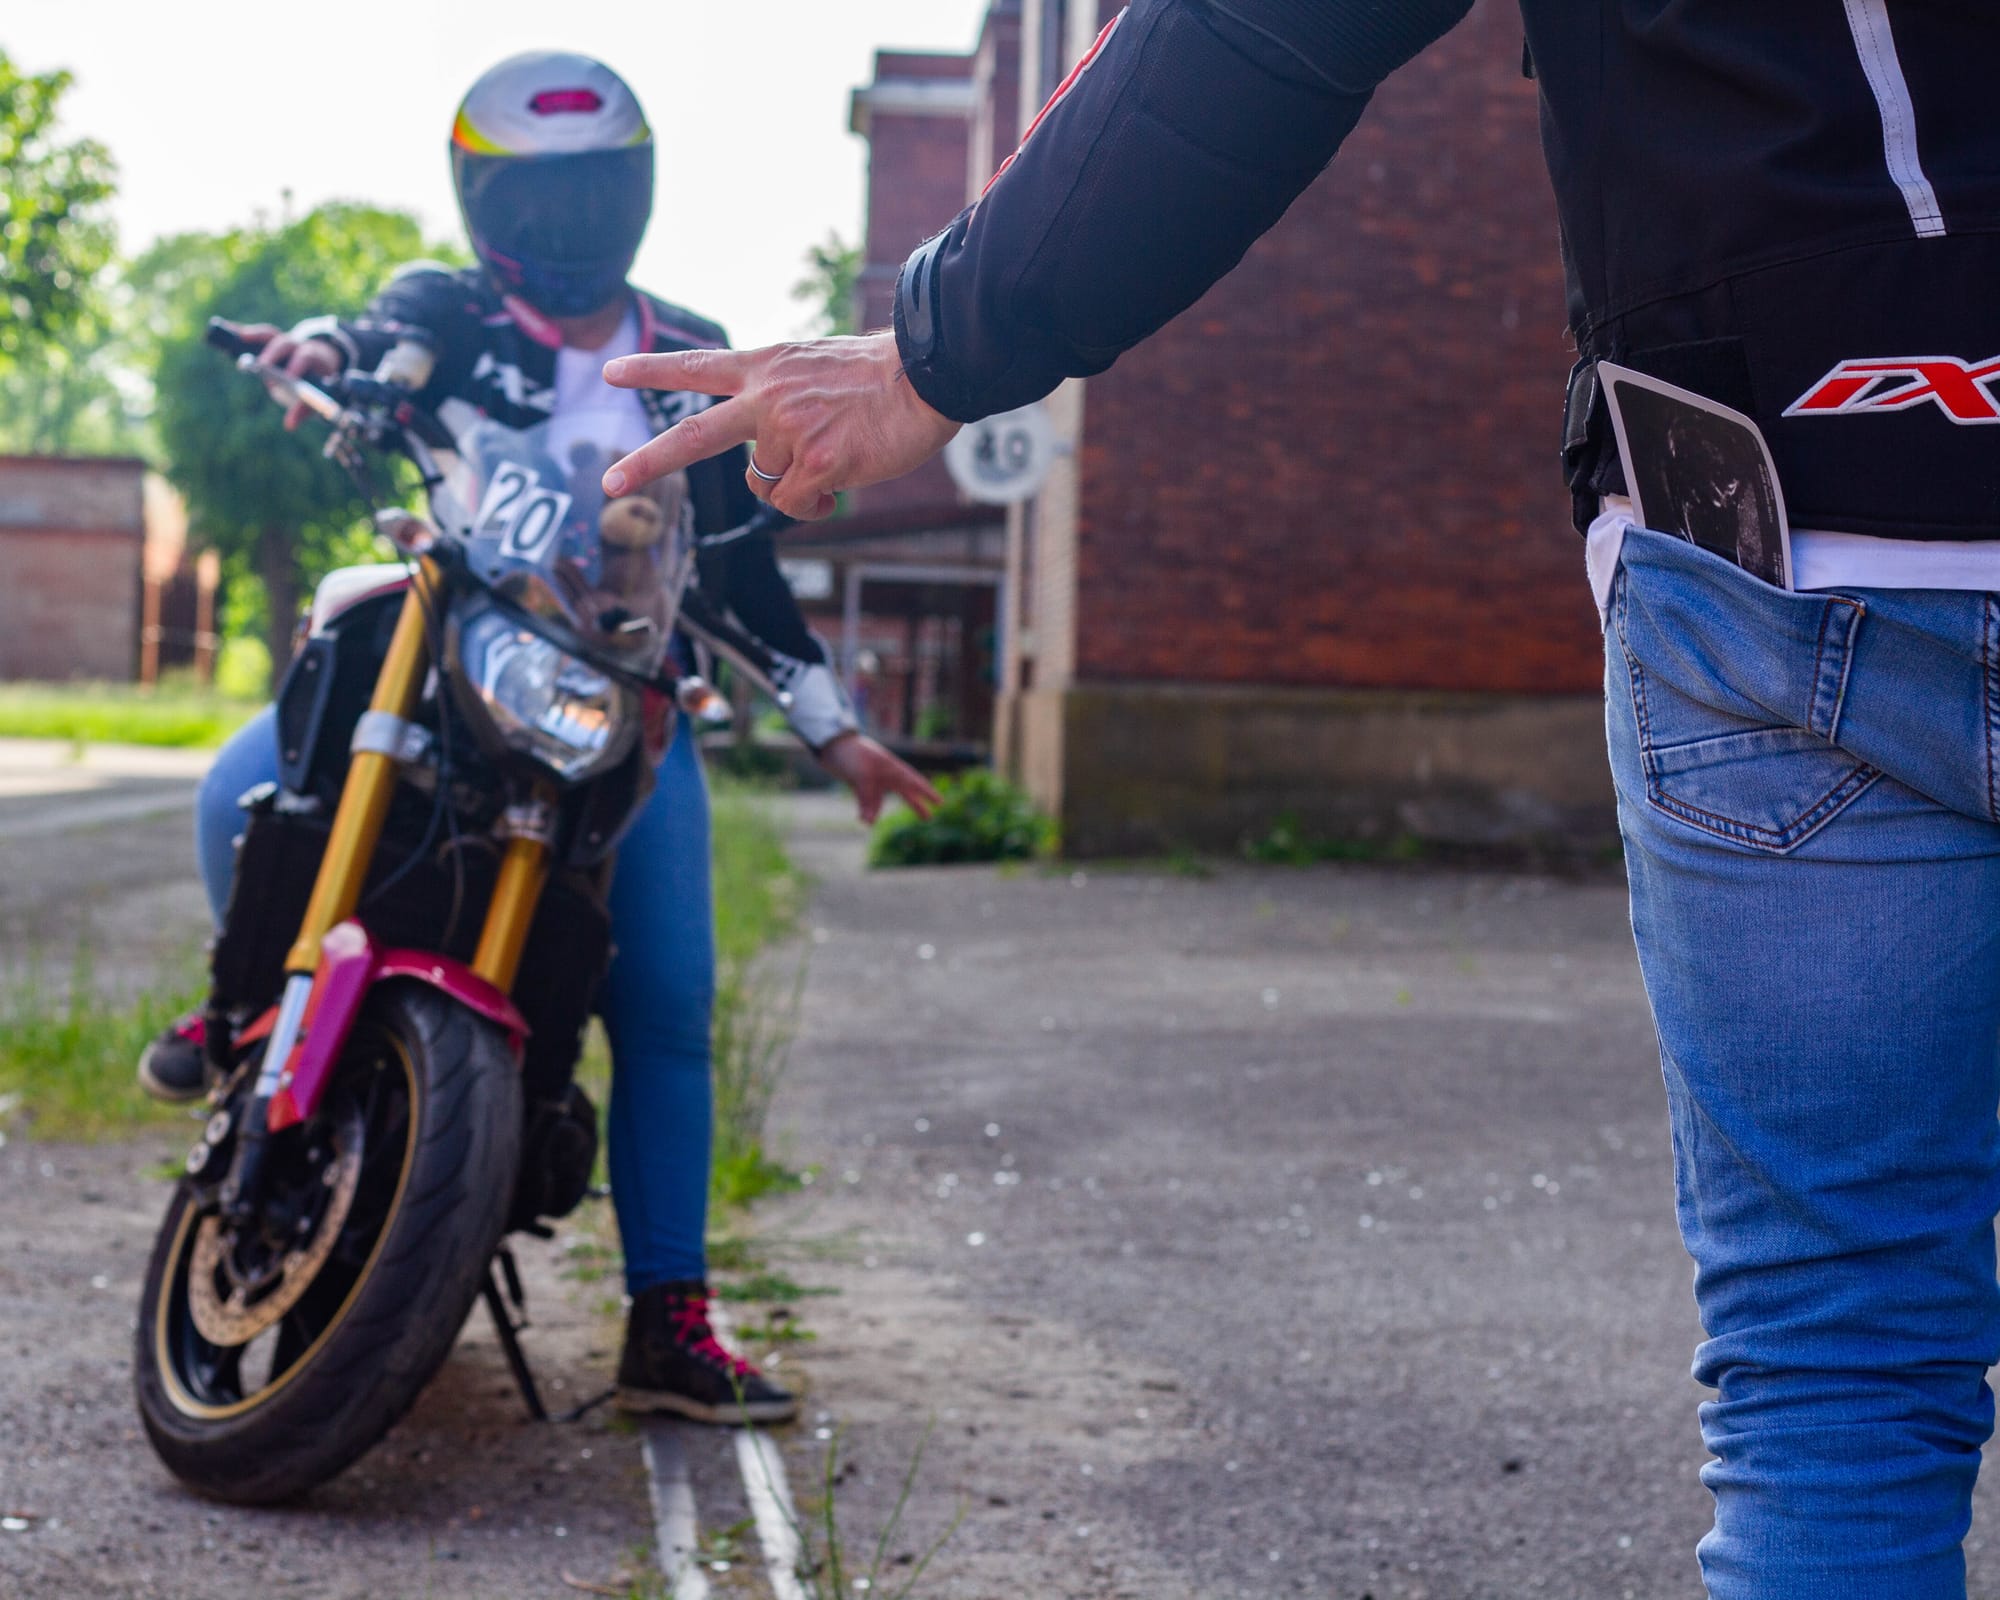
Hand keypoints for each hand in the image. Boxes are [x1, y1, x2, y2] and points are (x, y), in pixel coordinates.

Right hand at [224, 321, 342, 430]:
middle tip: (259, 364)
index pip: (306, 357)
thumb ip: (304, 410)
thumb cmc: (318, 386)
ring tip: (235, 338)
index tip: (288, 377)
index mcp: (314, 358)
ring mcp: (284, 340)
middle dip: (272, 353)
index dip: (296, 366)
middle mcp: (299, 345)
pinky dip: (240, 331)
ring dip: (252, 336)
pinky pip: (255, 335)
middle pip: (285, 343)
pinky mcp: (271, 341)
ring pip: (268, 335)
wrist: (320, 367)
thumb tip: (289, 425)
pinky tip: (225, 328)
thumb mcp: (315, 398)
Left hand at [599, 332, 960, 520]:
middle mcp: (767, 398)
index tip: (610, 371)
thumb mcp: (814, 367)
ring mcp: (789, 431)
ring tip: (833, 462)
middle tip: (610, 481)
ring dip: (794, 488)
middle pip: (694, 436)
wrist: (927, 372)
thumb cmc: (882, 376)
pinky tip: (838, 485)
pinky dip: (814, 506)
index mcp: (765, 367)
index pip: (697, 367)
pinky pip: (795, 505)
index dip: (651, 371)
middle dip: (647, 462)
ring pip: (767, 486)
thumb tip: (770, 467)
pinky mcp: (817, 462)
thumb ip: (779, 399)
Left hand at [815, 732, 941, 825]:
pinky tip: (860, 819)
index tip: (940, 803)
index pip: (914, 782)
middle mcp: (885, 775)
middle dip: (916, 805)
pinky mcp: (859, 785)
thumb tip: (867, 822)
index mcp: (892, 768)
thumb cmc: (851, 755)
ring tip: (867, 821)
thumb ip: (867, 800)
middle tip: (928, 818)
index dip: (928, 793)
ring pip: (880, 801)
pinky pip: (865, 802)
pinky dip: (864, 810)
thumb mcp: (861, 776)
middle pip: (905, 793)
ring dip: (875, 811)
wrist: (830, 745)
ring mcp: (872, 780)